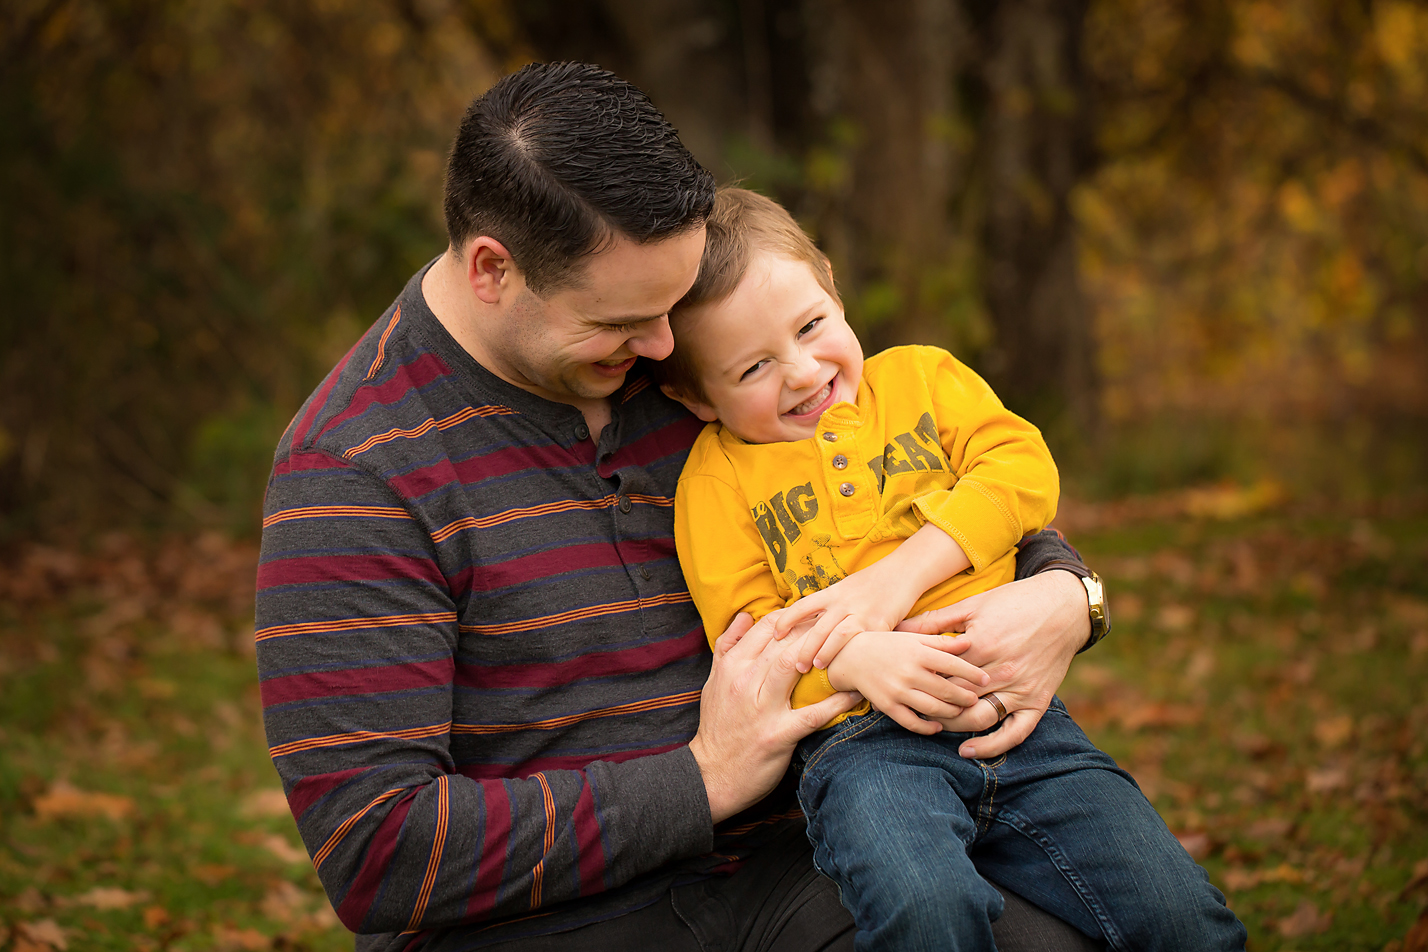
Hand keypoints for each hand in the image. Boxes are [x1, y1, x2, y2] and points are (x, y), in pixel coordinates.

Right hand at [689, 612, 863, 822]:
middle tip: (839, 625)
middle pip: (784, 642)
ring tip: (848, 649)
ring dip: (823, 655)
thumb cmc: (717, 726)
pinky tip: (855, 693)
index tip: (815, 616)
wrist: (711, 774)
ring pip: (794, 666)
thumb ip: (727, 646)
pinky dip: (837, 702)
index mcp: (732, 666)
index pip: (766, 628)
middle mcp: (745, 682)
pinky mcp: (778, 735)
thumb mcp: (713, 682)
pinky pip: (812, 714)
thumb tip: (745, 615)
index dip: (794, 617)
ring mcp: (762, 708)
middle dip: (813, 630)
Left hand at [773, 562, 916, 674]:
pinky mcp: (879, 622)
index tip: (774, 635)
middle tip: (794, 665)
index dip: (786, 620)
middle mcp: (843, 602)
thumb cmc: (873, 581)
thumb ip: (830, 604)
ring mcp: (861, 612)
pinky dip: (854, 655)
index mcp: (832, 592)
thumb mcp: (846, 587)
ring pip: (836, 635)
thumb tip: (810, 622)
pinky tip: (849, 667)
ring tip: (816, 667)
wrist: (903, 570)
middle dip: (803, 648)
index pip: (802, 606)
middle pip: (817, 627)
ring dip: (825, 652)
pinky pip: (863, 641)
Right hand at [822, 630, 987, 734]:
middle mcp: (909, 672)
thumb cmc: (888, 645)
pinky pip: (912, 723)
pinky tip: (938, 726)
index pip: (953, 665)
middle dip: (966, 697)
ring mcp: (898, 691)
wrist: (851, 657)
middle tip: (975, 699)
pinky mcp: (888, 706)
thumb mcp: (914, 638)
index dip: (973, 673)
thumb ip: (941, 642)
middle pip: (947, 690)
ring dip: (951, 713)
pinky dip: (928, 728)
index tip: (986, 679)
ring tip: (960, 711)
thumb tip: (969, 642)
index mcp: (918, 653)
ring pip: (933, 709)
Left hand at [896, 570, 1088, 758]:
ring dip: (953, 725)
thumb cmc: (1014, 602)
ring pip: (979, 718)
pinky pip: (1015, 732)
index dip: (919, 683)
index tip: (903, 687)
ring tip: (935, 725)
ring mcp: (1020, 689)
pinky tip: (968, 750)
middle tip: (912, 708)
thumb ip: (934, 621)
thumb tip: (898, 627)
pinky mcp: (1038, 701)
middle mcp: (1000, 671)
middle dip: (931, 706)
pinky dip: (992, 745)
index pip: (940, 674)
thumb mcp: (972, 605)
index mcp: (981, 645)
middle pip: (955, 699)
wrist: (1063, 607)